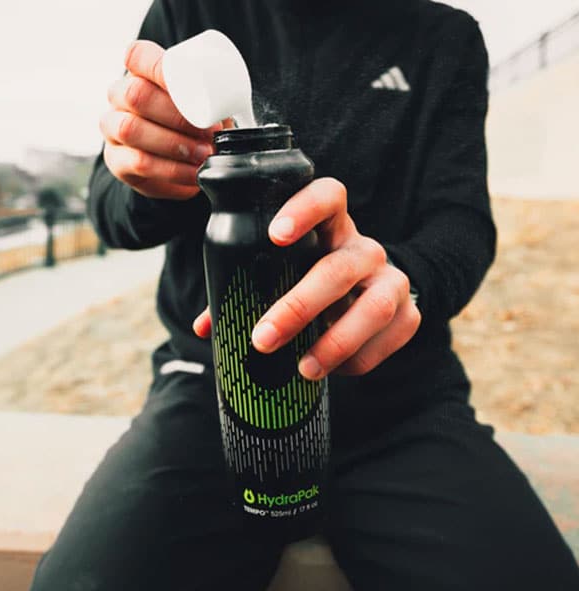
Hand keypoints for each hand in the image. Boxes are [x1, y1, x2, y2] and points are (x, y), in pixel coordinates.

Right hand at [100, 40, 231, 199]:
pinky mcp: (116, 160)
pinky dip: (172, 171)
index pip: (137, 56)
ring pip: (132, 129)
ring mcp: (112, 128)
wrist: (174, 162)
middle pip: (137, 95)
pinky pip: (138, 163)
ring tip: (203, 155)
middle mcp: (119, 96)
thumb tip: (229, 107)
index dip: (160, 67)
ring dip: (174, 145)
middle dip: (177, 116)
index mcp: (139, 72)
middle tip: (209, 133)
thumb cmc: (190, 125)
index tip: (189, 83)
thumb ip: (213, 101)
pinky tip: (193, 174)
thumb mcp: (201, 106)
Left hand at [193, 177, 420, 379]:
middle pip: (339, 268)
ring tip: (304, 369)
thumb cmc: (314, 280)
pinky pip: (390, 337)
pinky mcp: (410, 313)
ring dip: (335, 342)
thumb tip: (206, 327)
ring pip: (374, 307)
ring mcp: (391, 280)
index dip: (305, 207)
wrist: (369, 296)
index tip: (274, 234)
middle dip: (299, 306)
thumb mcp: (288, 273)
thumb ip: (249, 290)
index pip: (328, 196)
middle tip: (263, 338)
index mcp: (331, 227)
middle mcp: (364, 249)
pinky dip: (359, 359)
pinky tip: (334, 370)